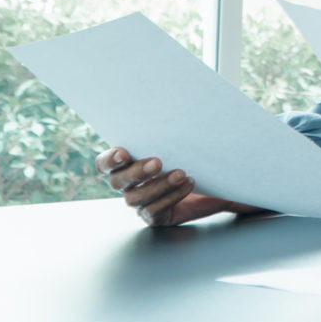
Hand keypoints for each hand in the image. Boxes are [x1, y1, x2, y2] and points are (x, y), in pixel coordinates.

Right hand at [95, 146, 260, 226]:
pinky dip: (171, 197)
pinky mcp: (156, 216)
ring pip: (137, 198)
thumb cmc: (194, 155)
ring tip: (181, 173)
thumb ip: (173, 130)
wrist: (215, 181)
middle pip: (118, 181)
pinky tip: (188, 184)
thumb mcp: (184, 140)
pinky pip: (155, 210)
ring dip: (159, 185)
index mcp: (127, 162)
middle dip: (137, 171)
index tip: (124, 152)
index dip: (110, 159)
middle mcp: (128, 184)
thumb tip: (176, 106)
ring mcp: (140, 202)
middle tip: (158, 162)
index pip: (105, 162)